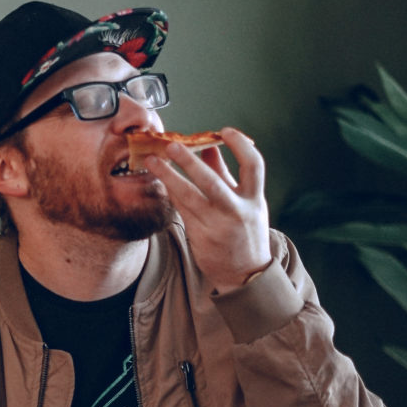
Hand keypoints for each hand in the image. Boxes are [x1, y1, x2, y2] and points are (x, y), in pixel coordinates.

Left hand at [145, 127, 271, 290]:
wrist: (245, 275)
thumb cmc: (245, 232)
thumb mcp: (246, 203)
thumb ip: (227, 175)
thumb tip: (209, 147)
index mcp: (254, 199)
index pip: (254, 165)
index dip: (241, 146)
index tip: (225, 131)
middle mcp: (237, 212)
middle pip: (212, 182)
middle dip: (190, 162)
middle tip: (171, 146)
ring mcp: (217, 225)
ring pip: (189, 197)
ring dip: (168, 177)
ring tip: (152, 162)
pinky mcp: (200, 236)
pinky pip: (181, 210)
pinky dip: (171, 193)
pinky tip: (160, 181)